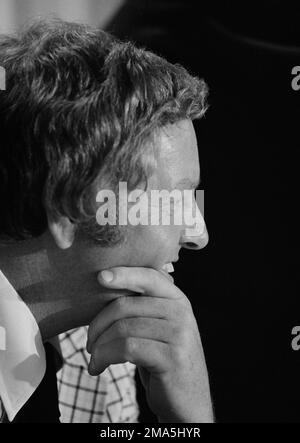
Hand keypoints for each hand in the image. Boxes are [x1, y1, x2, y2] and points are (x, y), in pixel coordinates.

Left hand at [86, 267, 213, 422]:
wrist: (189, 401)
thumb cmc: (164, 361)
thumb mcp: (160, 329)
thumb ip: (145, 306)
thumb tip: (109, 282)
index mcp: (178, 300)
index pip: (149, 277)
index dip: (124, 274)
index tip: (100, 277)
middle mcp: (181, 312)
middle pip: (126, 305)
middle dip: (99, 324)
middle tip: (90, 342)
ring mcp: (179, 334)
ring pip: (123, 328)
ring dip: (99, 345)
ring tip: (94, 358)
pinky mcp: (172, 357)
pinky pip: (127, 348)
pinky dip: (105, 357)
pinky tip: (98, 367)